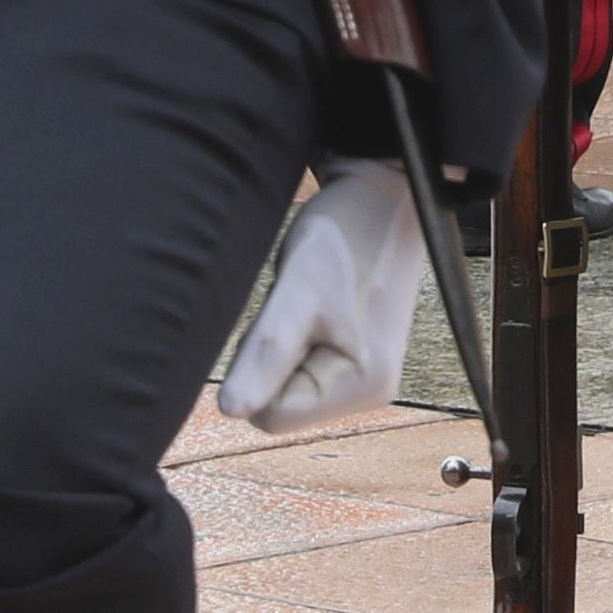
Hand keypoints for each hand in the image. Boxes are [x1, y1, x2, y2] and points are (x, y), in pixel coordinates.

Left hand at [220, 160, 422, 430]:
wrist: (381, 194)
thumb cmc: (344, 234)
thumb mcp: (299, 288)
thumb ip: (268, 352)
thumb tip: (230, 410)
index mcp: (364, 384)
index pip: (272, 417)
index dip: (256, 372)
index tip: (279, 318)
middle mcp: (373, 390)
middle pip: (282, 404)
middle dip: (269, 360)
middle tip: (293, 305)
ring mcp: (368, 375)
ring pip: (288, 385)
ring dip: (280, 346)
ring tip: (305, 300)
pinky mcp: (359, 357)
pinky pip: (303, 367)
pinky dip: (293, 337)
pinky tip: (312, 304)